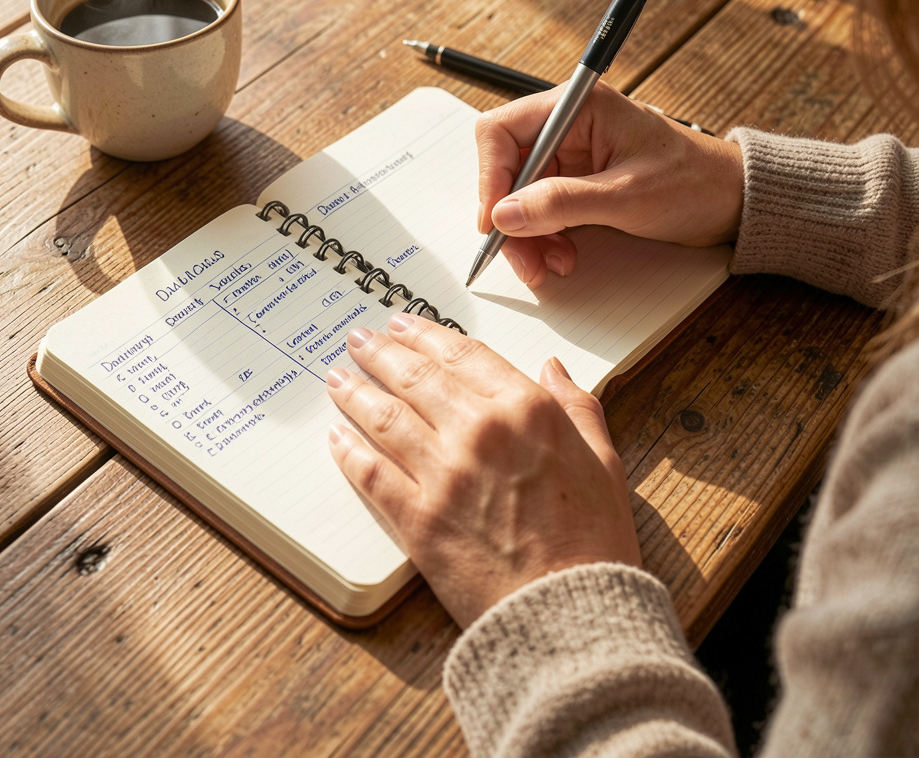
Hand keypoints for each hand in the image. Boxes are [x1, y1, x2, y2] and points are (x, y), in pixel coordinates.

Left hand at [326, 314, 641, 627]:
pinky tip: (337, 436)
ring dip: (355, 392)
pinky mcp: (417, 518)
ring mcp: (443, 474)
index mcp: (527, 410)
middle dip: (381, 353)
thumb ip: (577, 405)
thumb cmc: (594, 542)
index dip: (427, 334)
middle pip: (415, 377)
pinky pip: (371, 474)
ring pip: (385, 417)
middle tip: (360, 340)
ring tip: (338, 377)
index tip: (404, 324)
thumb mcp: (604, 461)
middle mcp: (479, 431)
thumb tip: (552, 368)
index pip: (463, 354)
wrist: (573, 616)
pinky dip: (349, 450)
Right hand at [476, 81, 743, 286]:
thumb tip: (505, 214)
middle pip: (507, 169)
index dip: (491, 177)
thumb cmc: (695, 183)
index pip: (502, 131)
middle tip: (523, 258)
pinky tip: (562, 256)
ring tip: (550, 264)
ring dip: (527, 235)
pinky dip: (544, 238)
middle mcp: (568, 127)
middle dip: (510, 217)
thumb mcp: (626, 197)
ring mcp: (572, 156)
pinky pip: (541, 211)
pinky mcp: (577, 183)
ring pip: (520, 196)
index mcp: (579, 108)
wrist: (734, 202)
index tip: (494, 220)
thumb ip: (561, 203)